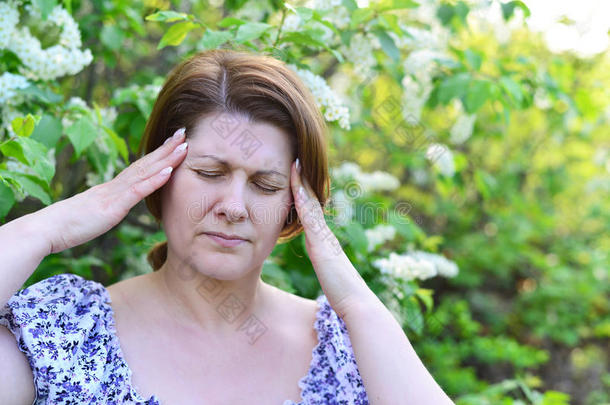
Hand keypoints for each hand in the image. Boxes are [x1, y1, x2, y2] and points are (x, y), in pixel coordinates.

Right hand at [34, 127, 188, 253]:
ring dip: (166, 159)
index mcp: (113, 188)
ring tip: (183, 146)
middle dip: (166, 149)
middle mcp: (116, 186)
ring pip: (144, 172)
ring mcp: (115, 194)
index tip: (173, 143)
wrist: (47, 229)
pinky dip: (154, 181)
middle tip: (184, 133)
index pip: (139, 168)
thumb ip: (110, 205)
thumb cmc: (70, 224)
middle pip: (145, 164)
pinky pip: (137, 191)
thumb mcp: (97, 213)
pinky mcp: (113, 207)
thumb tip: (118, 204)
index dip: (157, 155)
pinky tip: (169, 171)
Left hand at [290, 159, 371, 318]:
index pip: (312, 212)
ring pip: (311, 204)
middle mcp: (325, 234)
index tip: (298, 178)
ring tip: (295, 163)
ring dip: (303, 183)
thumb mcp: (329, 275)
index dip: (304, 194)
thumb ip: (325, 265)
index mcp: (323, 241)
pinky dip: (303, 200)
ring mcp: (324, 237)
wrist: (356, 303)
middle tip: (296, 160)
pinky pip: (309, 217)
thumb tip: (325, 264)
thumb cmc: (343, 294)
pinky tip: (296, 187)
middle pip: (312, 201)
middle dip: (304, 181)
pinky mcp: (321, 243)